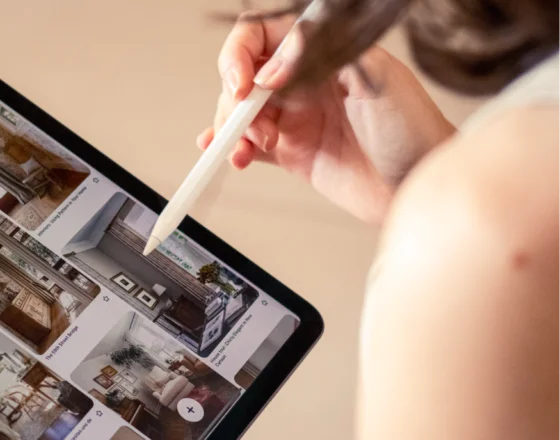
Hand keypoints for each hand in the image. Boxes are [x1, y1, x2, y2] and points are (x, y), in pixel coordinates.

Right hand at [203, 13, 455, 223]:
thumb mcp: (375, 79)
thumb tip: (270, 69)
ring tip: (247, 148)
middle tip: (246, 121)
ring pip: (244, 113)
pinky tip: (233, 156)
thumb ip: (322, 61)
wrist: (421, 186)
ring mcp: (298, 117)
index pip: (265, 36)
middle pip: (246, 76)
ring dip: (234, 128)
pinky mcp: (294, 153)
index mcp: (324, 53)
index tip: (243, 84)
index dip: (242, 54)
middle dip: (236, 98)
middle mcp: (307, 82)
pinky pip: (252, 146)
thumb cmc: (415, 130)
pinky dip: (235, 150)